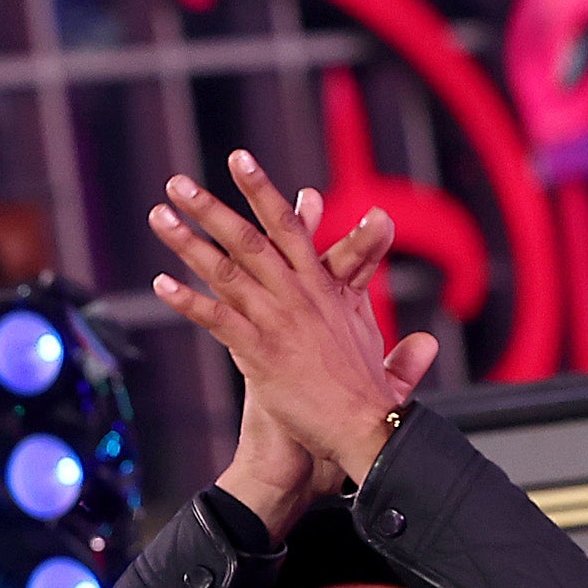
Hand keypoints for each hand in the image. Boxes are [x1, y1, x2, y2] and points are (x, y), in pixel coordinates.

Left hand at [155, 153, 429, 490]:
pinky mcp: (261, 352)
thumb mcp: (384, 360)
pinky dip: (187, 300)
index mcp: (324, 286)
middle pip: (250, 238)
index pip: (289, 226)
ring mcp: (279, 320)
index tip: (239, 160)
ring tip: (160, 217)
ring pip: (227, 270)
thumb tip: (428, 346)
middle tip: (178, 183)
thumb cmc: (368, 397)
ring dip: (189, 242)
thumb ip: (401, 348)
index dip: (262, 190)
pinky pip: (217, 320)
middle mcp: (300, 294)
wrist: (365, 426)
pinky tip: (160, 284)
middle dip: (211, 207)